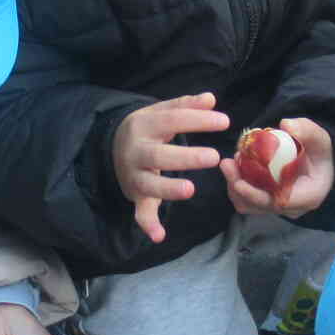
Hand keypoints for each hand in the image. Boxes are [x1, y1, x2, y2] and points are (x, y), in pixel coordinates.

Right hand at [113, 92, 229, 242]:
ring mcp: (134, 175)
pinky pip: (139, 212)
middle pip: (159, 155)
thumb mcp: (160, 112)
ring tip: (190, 189)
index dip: (197, 120)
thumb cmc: (146, 130)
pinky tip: (159, 235)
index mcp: (143, 126)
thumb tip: (210, 99)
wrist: (110, 147)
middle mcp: (136, 151)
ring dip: (168, 189)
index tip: (224, 122)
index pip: (172, 120)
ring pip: (149, 184)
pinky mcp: (136, 195)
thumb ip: (184, 105)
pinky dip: (147, 224)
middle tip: (214, 157)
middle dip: (186, 157)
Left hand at [221, 117, 334, 218]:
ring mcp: (279, 206)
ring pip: (249, 205)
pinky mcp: (268, 201)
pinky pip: (247, 199)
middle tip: (227, 163)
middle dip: (238, 186)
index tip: (238, 183)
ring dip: (235, 185)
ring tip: (231, 162)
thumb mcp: (320, 138)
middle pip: (258, 205)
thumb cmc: (322, 152)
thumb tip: (285, 125)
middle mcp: (292, 207)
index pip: (278, 202)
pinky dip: (238, 184)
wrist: (323, 163)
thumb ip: (305, 130)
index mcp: (308, 195)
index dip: (255, 195)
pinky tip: (236, 165)